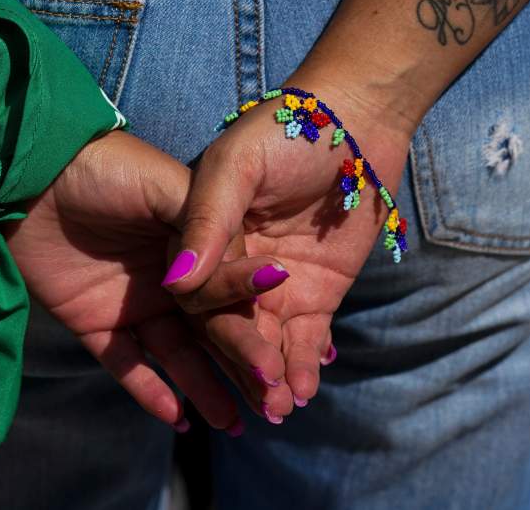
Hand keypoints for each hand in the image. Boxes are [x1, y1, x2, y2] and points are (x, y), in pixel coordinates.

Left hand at [2, 128, 289, 433]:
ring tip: (232, 424)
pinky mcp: (93, 323)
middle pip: (211, 328)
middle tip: (270, 400)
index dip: (253, 319)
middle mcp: (169, 278)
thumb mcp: (166, 186)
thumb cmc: (106, 168)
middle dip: (240, 363)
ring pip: (176, 354)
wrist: (30, 174)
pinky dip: (149, 391)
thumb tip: (250, 274)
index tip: (279, 352)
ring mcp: (132, 302)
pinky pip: (126, 364)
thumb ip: (206, 227)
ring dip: (203, 388)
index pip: (231, 288)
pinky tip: (177, 416)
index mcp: (191, 243)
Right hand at [162, 69, 414, 419]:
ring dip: (270, 375)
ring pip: (265, 340)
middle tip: (258, 401)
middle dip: (242, 364)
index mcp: (202, 236)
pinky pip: (305, 338)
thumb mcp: (235, 168)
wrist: (354, 120)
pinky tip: (303, 390)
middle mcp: (233, 265)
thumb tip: (175, 285)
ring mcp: (274, 282)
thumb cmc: (284, 132)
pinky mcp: (316, 292)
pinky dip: (304, 364)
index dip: (211, 324)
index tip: (230, 350)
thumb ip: (207, 221)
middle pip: (229, 325)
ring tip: (278, 408)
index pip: (197, 293)